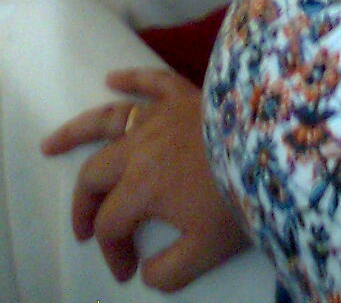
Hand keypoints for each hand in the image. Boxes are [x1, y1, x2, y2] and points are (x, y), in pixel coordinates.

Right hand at [40, 66, 248, 291]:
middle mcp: (140, 147)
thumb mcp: (206, 251)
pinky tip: (113, 79)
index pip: (110, 225)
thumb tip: (148, 272)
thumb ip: (169, 271)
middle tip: (84, 229)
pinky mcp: (186, 93)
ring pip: (109, 119)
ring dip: (77, 132)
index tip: (129, 269)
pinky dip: (130, 79)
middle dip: (85, 207)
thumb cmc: (243, 195)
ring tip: (50, 143)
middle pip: (95, 176)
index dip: (113, 252)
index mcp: (141, 187)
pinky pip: (152, 80)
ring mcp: (162, 115)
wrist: (280, 142)